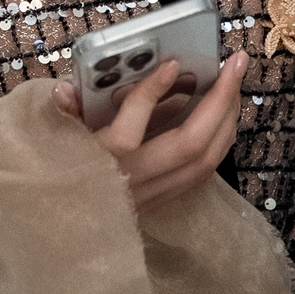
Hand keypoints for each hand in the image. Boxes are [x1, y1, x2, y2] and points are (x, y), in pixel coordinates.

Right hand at [55, 51, 246, 214]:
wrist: (71, 229)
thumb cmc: (64, 176)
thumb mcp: (58, 142)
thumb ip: (64, 115)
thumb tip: (62, 90)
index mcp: (103, 161)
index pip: (131, 126)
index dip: (152, 93)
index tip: (172, 65)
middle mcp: (135, 179)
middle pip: (190, 143)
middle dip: (220, 100)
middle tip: (235, 64)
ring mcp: (155, 193)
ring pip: (206, 159)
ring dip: (228, 118)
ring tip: (235, 84)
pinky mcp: (166, 199)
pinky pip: (205, 170)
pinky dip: (221, 139)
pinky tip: (226, 115)